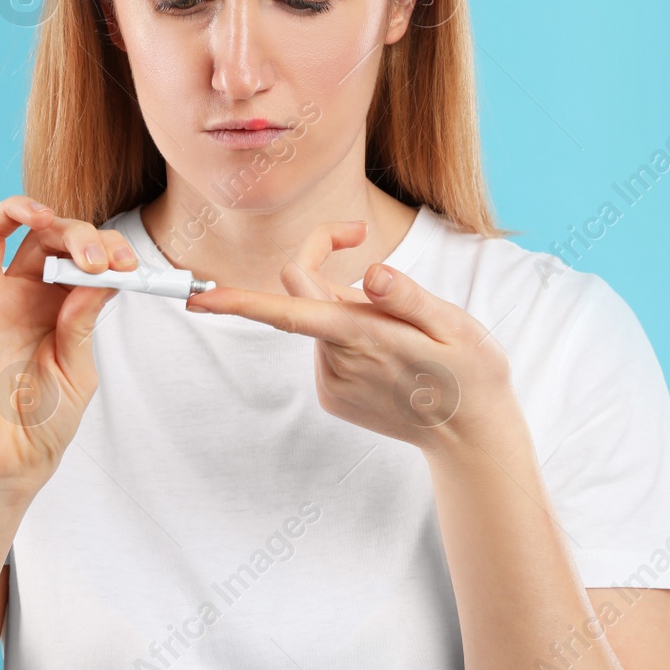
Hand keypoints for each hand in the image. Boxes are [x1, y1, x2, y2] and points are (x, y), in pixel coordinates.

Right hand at [0, 194, 137, 505]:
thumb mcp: (76, 370)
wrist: (4, 468)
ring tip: (41, 218)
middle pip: (39, 234)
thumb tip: (104, 273)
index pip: (76, 252)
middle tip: (95, 256)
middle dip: (72, 231)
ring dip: (14, 210)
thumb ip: (82, 321)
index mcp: (54, 303)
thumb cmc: (43, 425)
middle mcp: (17, 293)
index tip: (126, 264)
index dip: (102, 246)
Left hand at [183, 219, 511, 452]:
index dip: (238, 301)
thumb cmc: (472, 374)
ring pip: (321, 319)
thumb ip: (409, 298)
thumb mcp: (456, 328)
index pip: (287, 310)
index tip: (197, 296)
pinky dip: (352, 337)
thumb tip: (370, 273)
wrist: (472, 436)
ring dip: (349, 309)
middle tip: (358, 232)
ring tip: (402, 332)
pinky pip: (329, 345)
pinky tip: (392, 357)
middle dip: (323, 262)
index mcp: (362, 337)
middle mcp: (337, 359)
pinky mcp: (333, 395)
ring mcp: (332, 381)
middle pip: (303, 294)